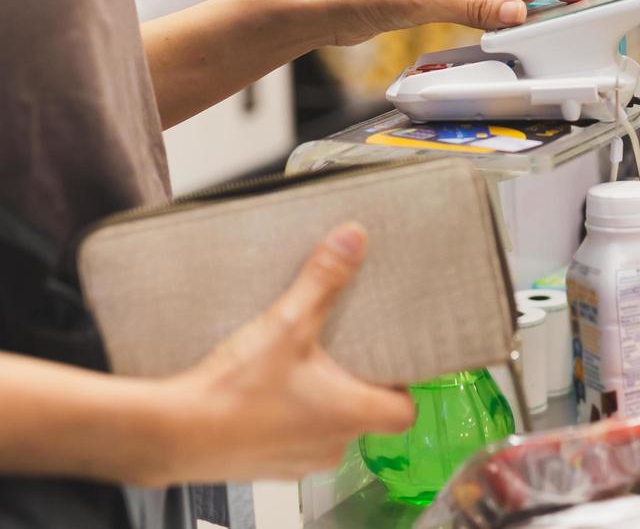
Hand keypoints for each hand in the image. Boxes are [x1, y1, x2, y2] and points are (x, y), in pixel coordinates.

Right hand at [148, 223, 415, 484]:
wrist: (168, 435)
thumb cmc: (231, 392)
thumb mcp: (285, 324)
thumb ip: (323, 281)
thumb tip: (353, 240)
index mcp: (349, 416)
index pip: (403, 413)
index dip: (400, 387)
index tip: (387, 362)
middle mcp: (330, 447)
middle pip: (366, 417)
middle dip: (355, 386)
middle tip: (340, 352)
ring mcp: (298, 463)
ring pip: (328, 430)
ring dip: (319, 403)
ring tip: (299, 368)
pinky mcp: (266, 468)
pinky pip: (292, 442)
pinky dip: (287, 420)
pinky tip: (265, 393)